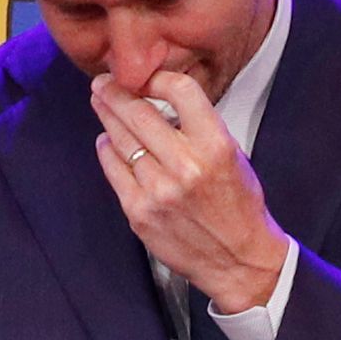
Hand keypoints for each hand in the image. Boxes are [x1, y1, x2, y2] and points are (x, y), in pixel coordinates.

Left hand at [90, 70, 293, 314]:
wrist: (239, 260)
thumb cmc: (238, 206)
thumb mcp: (233, 155)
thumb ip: (199, 127)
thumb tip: (159, 99)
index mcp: (216, 146)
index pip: (180, 92)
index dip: (157, 79)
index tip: (146, 78)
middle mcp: (186, 166)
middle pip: (139, 113)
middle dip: (116, 92)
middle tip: (103, 83)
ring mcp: (158, 191)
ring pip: (121, 140)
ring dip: (108, 117)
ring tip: (101, 103)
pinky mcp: (139, 212)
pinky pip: (114, 170)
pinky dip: (108, 151)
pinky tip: (108, 142)